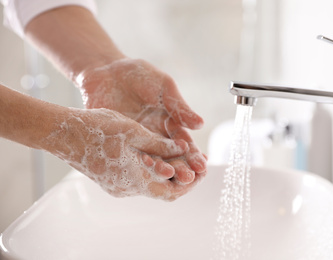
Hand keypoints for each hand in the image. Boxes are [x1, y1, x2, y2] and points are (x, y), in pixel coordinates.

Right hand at [46, 107, 200, 199]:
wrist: (63, 133)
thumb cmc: (96, 129)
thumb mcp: (133, 132)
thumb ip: (159, 144)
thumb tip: (181, 148)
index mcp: (135, 180)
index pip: (172, 192)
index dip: (191, 182)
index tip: (202, 169)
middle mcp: (127, 189)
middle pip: (164, 191)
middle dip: (183, 178)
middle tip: (195, 163)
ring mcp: (118, 186)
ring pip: (152, 185)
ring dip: (169, 173)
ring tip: (182, 157)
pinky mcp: (111, 179)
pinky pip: (139, 179)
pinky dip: (154, 171)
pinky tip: (159, 156)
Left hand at [75, 58, 206, 182]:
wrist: (105, 71)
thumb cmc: (138, 74)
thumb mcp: (163, 87)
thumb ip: (178, 106)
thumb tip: (200, 124)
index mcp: (169, 123)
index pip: (185, 143)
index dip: (194, 155)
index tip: (201, 166)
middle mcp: (155, 136)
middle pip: (170, 157)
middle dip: (181, 168)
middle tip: (188, 180)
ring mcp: (136, 141)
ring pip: (151, 161)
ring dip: (160, 171)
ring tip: (168, 180)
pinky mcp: (119, 142)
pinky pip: (129, 157)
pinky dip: (136, 166)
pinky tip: (142, 174)